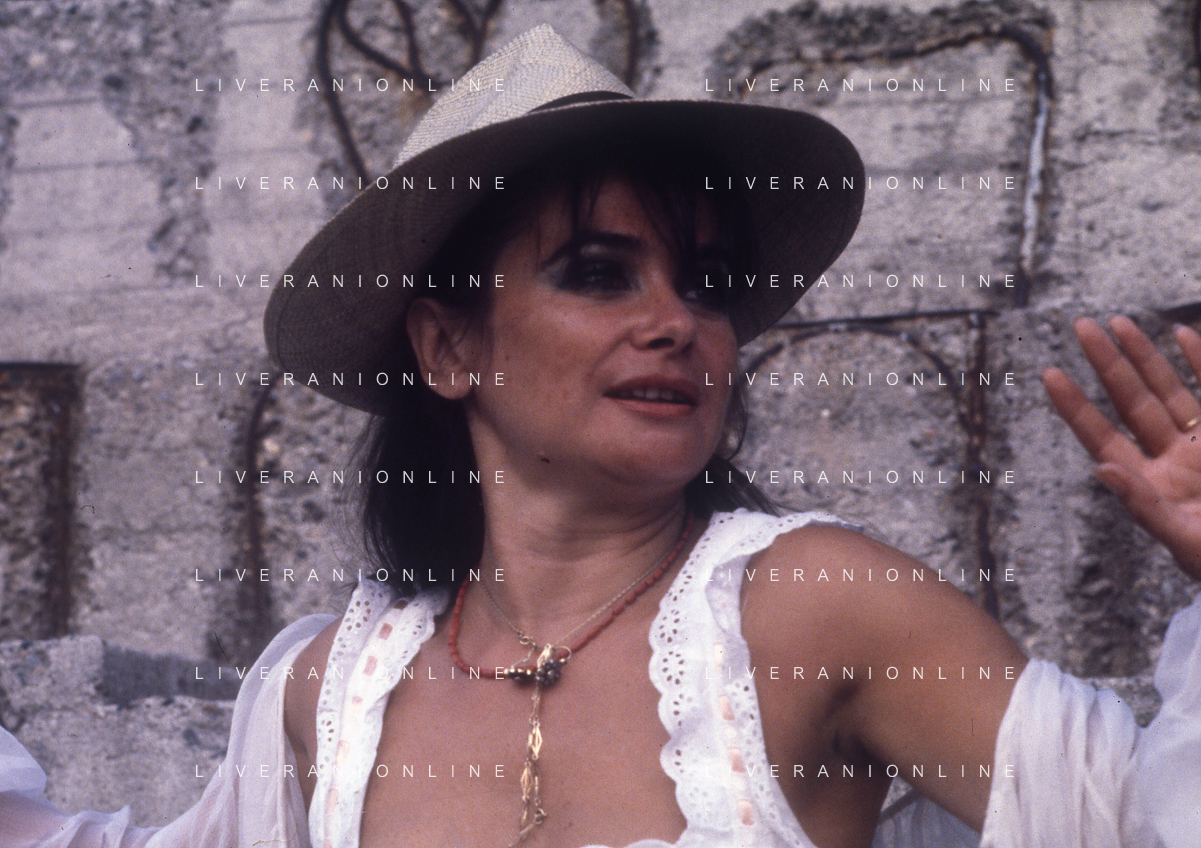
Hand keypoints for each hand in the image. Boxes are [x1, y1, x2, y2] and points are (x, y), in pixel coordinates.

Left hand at [1043, 316, 1200, 579]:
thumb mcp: (1186, 542)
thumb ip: (1145, 507)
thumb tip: (1102, 472)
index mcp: (1149, 485)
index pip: (1102, 437)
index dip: (1076, 407)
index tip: (1049, 373)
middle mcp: (1171, 460)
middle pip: (1131, 402)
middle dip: (1107, 363)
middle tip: (1081, 325)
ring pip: (1168, 391)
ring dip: (1144, 357)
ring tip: (1118, 322)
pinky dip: (1199, 362)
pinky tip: (1179, 333)